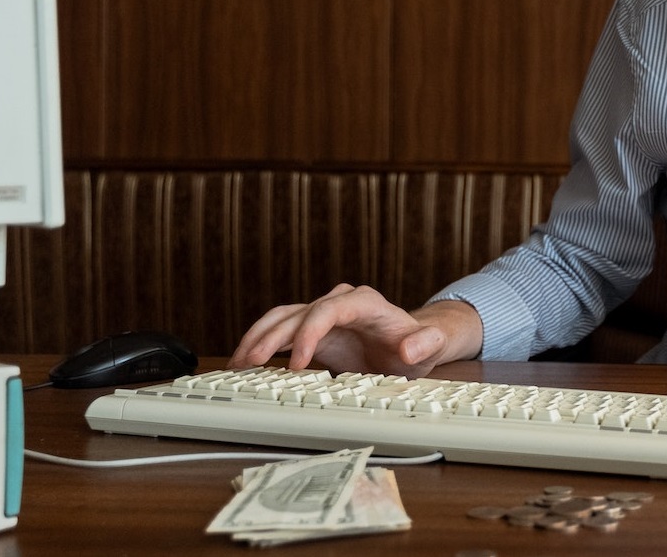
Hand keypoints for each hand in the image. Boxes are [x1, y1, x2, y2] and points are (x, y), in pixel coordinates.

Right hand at [228, 283, 483, 376]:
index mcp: (364, 303)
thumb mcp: (430, 347)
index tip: (298, 364)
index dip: (309, 334)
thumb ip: (425, 344)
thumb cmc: (418, 345)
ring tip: (237, 363)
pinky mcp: (312, 332)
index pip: (329, 310)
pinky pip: (281, 333)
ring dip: (258, 338)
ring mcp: (322, 316)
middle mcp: (338, 303)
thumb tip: (410, 347)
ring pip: (282, 319)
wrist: (411, 345)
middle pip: (298, 314)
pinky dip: (262, 345)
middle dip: (272, 337)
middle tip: (250, 363)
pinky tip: (245, 363)